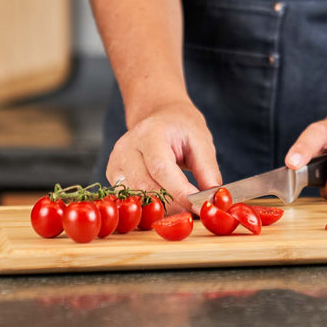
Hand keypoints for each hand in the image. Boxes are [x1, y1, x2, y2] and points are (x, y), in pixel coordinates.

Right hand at [106, 98, 221, 213]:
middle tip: (195, 212)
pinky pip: (131, 198)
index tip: (199, 207)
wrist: (160, 114)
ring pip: (137, 198)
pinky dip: (150, 206)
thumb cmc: (181, 126)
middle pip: (146, 187)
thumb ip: (207, 170)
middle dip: (173, 205)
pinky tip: (167, 204)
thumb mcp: (201, 140)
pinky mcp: (113, 175)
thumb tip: (214, 199)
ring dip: (162, 209)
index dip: (180, 192)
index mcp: (150, 133)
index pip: (161, 169)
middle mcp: (127, 147)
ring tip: (183, 208)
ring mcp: (116, 162)